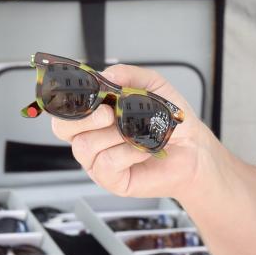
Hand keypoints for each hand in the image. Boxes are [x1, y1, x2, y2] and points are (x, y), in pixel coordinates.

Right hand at [50, 64, 216, 198]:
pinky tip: (143, 149)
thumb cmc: (170, 120)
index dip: (69, 99)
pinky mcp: (111, 180)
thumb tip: (106, 74)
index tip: (90, 92)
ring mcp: (98, 161)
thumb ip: (129, 75)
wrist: (193, 147)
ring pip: (84, 146)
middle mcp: (91, 137)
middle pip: (62, 128)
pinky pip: (106, 163)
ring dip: (114, 135)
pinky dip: (128, 152)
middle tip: (109, 113)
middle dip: (83, 117)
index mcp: (95, 114)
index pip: (65, 107)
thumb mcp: (153, 86)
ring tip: (138, 132)